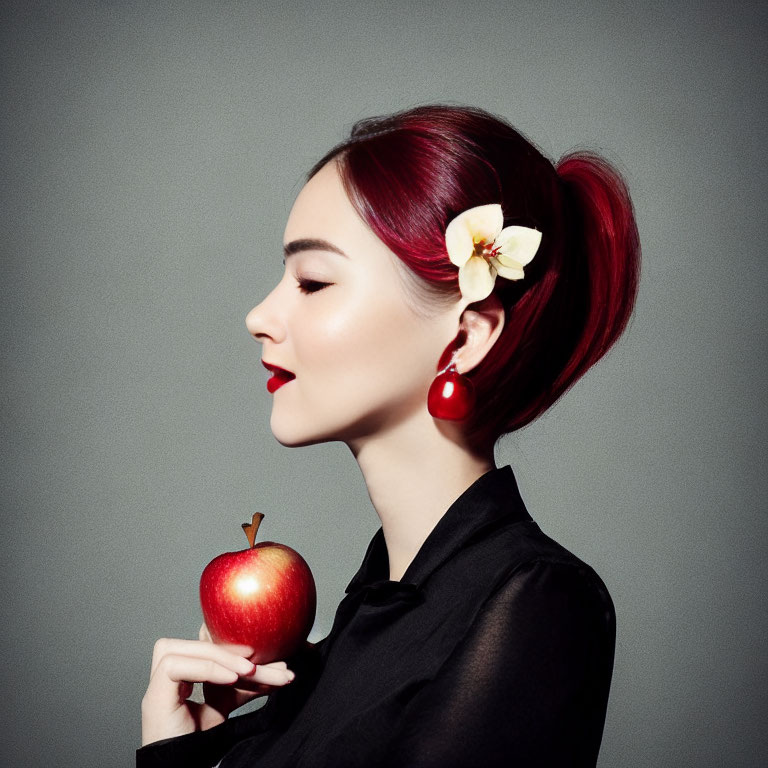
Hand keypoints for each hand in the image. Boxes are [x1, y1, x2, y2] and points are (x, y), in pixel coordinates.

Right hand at [141, 623, 294, 745]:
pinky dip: (207, 669)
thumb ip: (242, 686)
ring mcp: (158, 681)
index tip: (264, 658)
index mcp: (181, 671)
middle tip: (263, 664)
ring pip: (191, 652)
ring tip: (251, 670)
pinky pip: (177, 666)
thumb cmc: (198, 741)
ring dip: (224, 658)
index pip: (208, 647)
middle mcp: (167, 671)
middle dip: (236, 654)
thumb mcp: (224, 705)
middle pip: (202, 649)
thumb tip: (279, 670)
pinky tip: (232, 678)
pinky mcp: (154, 693)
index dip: (234, 648)